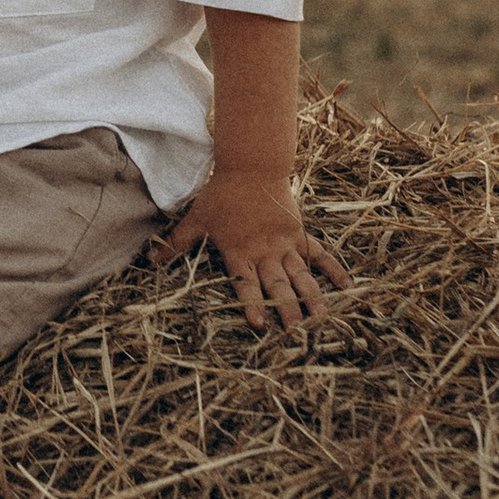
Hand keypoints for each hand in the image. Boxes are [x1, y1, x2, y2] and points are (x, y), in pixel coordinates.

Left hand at [152, 174, 346, 331]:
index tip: (260, 324)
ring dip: (311, 296)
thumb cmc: (221, 194)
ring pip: (300, 274)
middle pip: (277, 284)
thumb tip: (151, 260)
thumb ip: (177, 242)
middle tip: (297, 331)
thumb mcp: (196, 218)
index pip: (245, 283)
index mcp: (239, 252)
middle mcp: (264, 252)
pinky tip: (347, 285)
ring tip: (322, 318)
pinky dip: (333, 268)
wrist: (251, 166)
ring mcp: (285, 244)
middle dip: (287, 309)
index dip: (252, 304)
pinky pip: (318, 253)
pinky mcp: (299, 233)